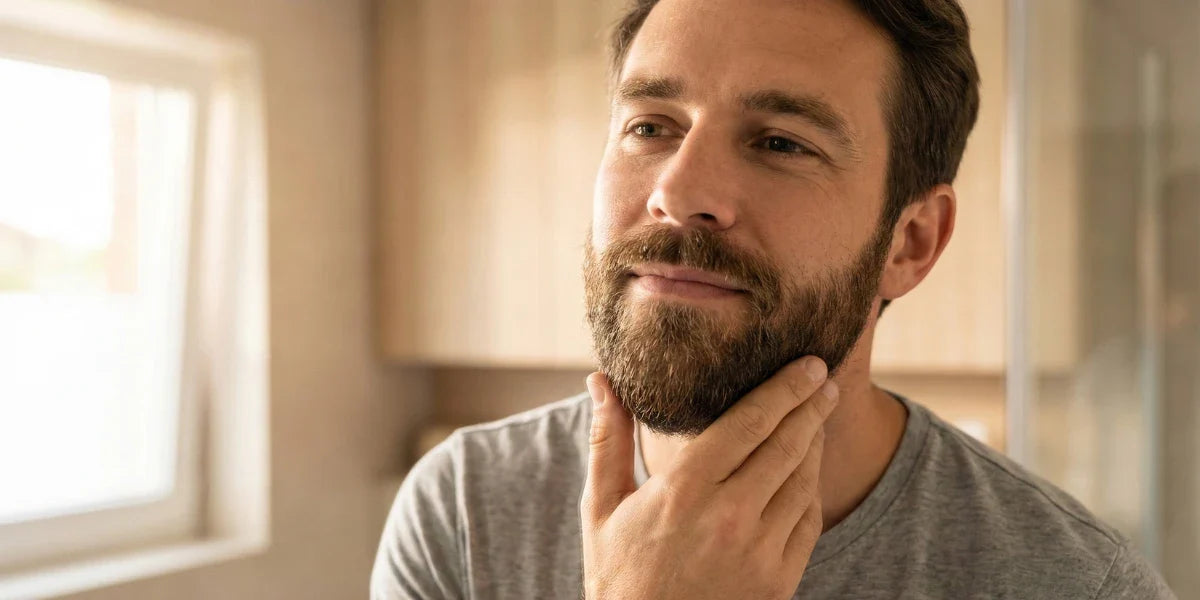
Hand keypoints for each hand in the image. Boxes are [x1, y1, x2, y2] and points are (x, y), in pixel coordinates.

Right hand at [580, 357, 838, 599]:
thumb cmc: (619, 575)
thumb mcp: (601, 507)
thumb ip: (608, 439)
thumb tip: (599, 379)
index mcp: (685, 491)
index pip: (749, 423)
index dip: (784, 389)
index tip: (806, 363)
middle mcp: (729, 517)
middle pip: (786, 445)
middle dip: (811, 404)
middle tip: (824, 376)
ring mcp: (759, 551)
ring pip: (803, 481)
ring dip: (815, 442)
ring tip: (817, 414)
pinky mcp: (779, 580)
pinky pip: (807, 521)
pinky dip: (812, 488)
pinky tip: (809, 468)